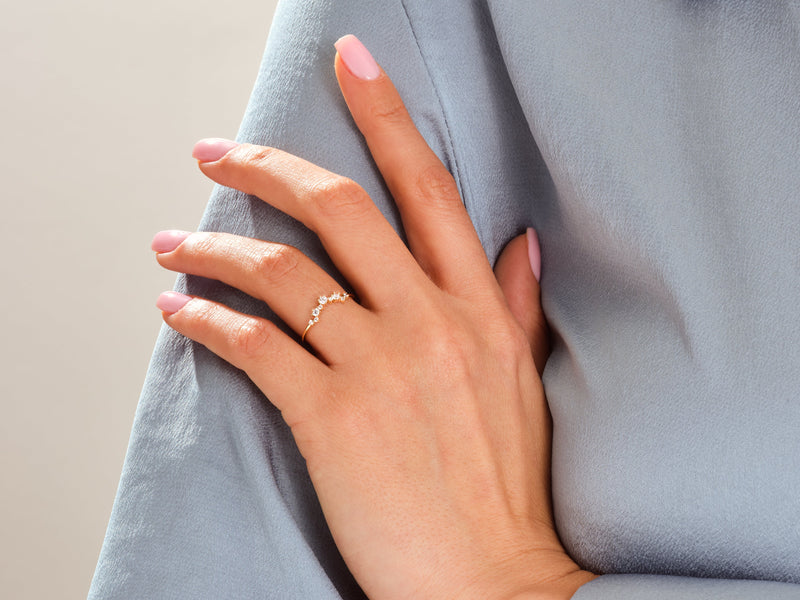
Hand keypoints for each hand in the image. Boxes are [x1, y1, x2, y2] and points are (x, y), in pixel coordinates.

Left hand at [152, 35, 594, 599]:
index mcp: (476, 307)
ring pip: (278, 272)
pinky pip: (253, 344)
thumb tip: (518, 240)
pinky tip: (180, 311)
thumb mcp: (522, 381)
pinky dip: (206, 320)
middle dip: (264, 166)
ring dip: (211, 247)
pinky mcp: (332, 417)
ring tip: (174, 242)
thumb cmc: (503, 484)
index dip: (386, 115)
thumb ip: (515, 302)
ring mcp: (378, 366)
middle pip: (335, 209)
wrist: (491, 579)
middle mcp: (427, 322)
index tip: (351, 64)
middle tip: (216, 153)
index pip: (427, 186)